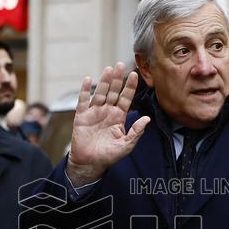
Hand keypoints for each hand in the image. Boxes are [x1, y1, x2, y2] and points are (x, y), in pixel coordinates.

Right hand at [66, 62, 150, 185]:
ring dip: (104, 81)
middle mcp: (107, 111)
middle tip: (120, 65)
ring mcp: (94, 112)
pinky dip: (85, 90)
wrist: (90, 163)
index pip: (126, 98)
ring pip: (100, 93)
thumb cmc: (109, 156)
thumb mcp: (126, 146)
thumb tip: (147, 119)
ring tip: (108, 69)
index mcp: (119, 117)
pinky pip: (83, 101)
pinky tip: (88, 79)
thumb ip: (136, 132)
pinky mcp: (81, 116)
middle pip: (113, 92)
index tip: (134, 74)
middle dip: (117, 79)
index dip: (130, 87)